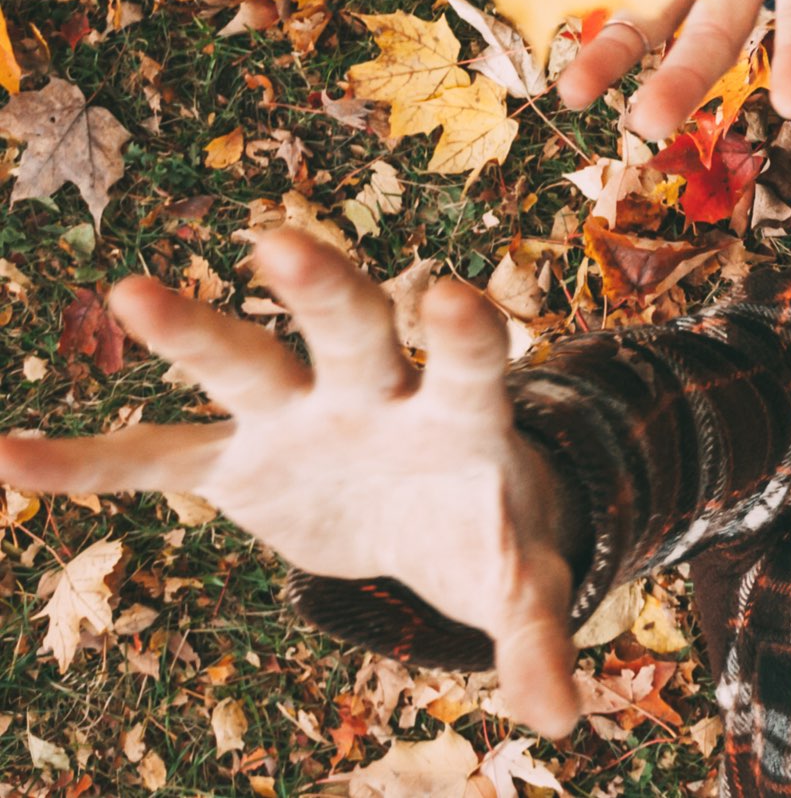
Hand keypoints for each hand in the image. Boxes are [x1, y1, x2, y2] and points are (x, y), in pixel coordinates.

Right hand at [0, 231, 583, 736]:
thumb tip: (565, 718)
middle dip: (322, 290)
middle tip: (282, 243)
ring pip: (247, 363)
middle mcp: (376, 392)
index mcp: (460, 414)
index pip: (468, 361)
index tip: (454, 297)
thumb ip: (540, 638)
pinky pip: (157, 459)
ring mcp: (300, 416)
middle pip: (352, 330)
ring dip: (192, 332)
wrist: (437, 518)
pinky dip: (90, 461)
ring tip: (127, 293)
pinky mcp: (238, 461)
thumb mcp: (523, 583)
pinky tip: (12, 457)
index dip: (462, 334)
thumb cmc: (490, 535)